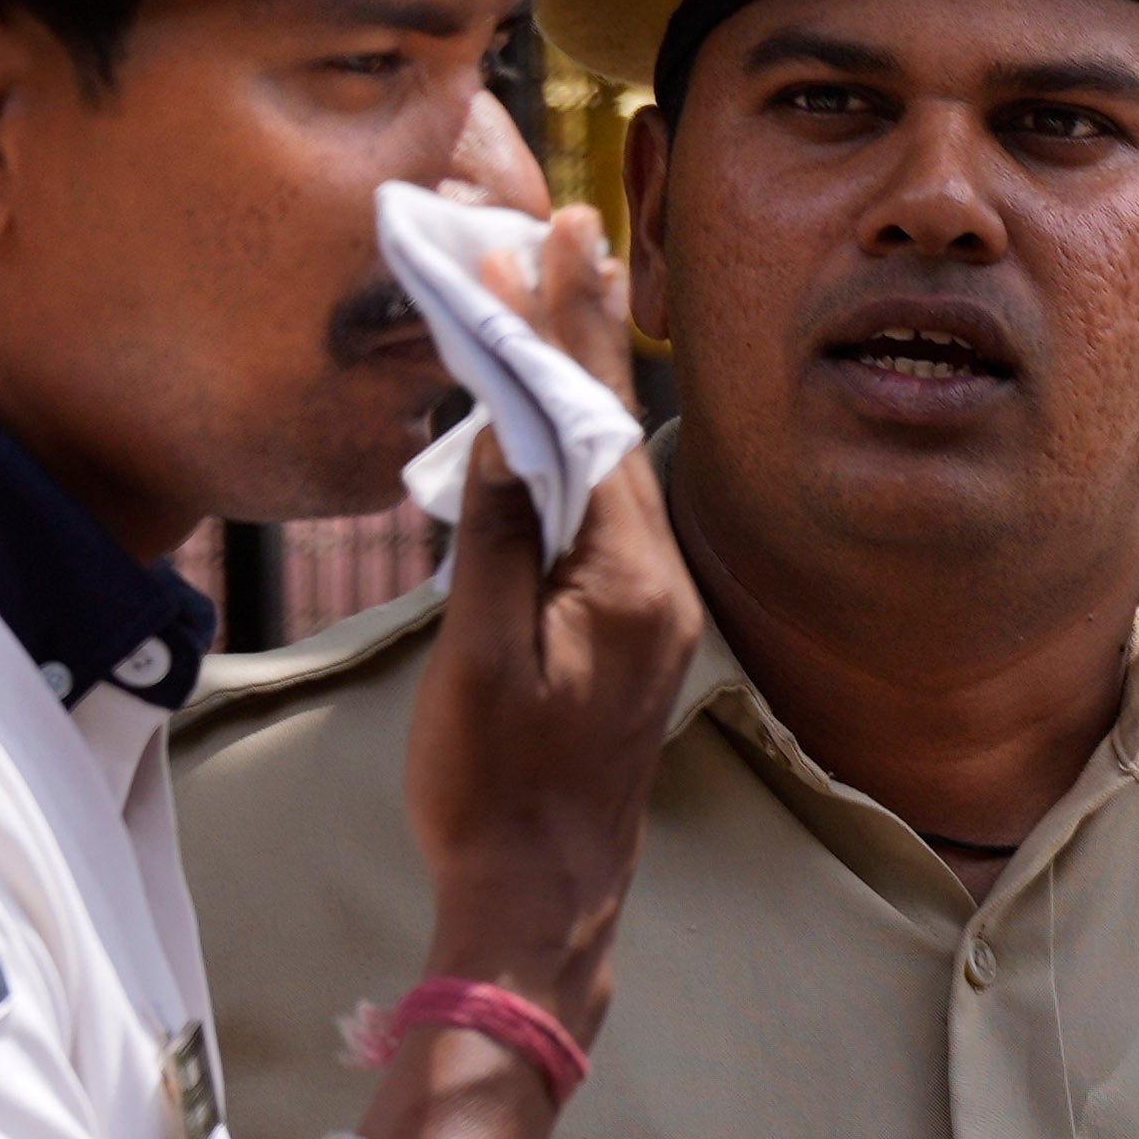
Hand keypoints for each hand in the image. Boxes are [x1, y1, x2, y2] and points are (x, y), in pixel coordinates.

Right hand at [393, 203, 692, 1065]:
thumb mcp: (478, 661)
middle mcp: (660, 582)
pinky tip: (550, 422)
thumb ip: (496, 538)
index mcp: (629, 580)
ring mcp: (652, 609)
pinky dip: (576, 449)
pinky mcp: (631, 632)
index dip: (569, 326)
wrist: (540, 905)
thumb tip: (503, 427)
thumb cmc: (494, 794)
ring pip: (614, 465)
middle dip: (585, 329)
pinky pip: (605, 511)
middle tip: (567, 233)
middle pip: (618, 426)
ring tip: (550, 301)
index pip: (596, 419)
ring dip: (578, 384)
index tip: (557, 239)